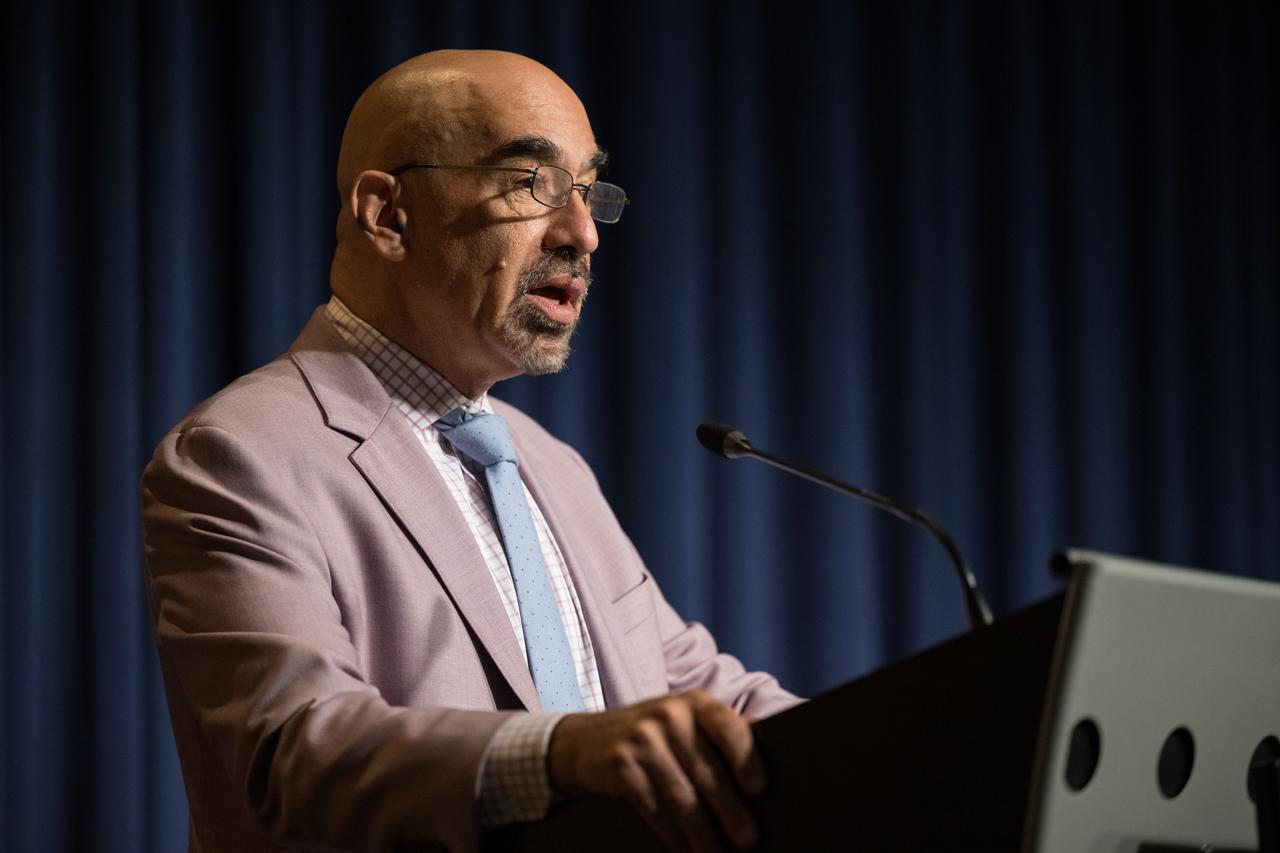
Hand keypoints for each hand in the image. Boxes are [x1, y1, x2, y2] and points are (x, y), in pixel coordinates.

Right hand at [547, 690, 764, 851]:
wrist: (584, 739)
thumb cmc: (652, 734)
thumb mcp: (684, 721)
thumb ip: (722, 731)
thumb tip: (773, 740)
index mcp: (694, 703)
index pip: (729, 726)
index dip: (747, 757)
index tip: (760, 789)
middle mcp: (668, 715)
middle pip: (707, 772)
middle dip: (731, 811)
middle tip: (749, 839)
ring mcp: (641, 740)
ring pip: (682, 797)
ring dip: (703, 834)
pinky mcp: (620, 766)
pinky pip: (654, 809)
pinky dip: (673, 835)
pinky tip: (685, 849)